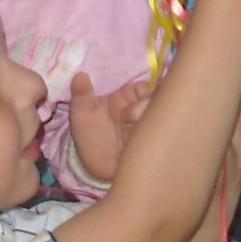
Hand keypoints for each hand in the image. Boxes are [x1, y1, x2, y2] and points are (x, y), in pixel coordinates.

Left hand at [66, 71, 154, 185]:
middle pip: (155, 101)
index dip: (143, 89)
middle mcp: (139, 110)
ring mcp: (146, 126)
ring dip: (145, 123)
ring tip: (128, 135)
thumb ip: (81, 94)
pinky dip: (153, 136)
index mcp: (124, 99)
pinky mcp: (152, 141)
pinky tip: (139, 142)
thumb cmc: (90, 137)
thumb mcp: (82, 114)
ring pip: (158, 117)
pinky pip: (161, 134)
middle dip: (143, 108)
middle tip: (128, 117)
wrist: (97, 167)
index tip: (141, 93)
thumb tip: (79, 74)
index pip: (142, 88)